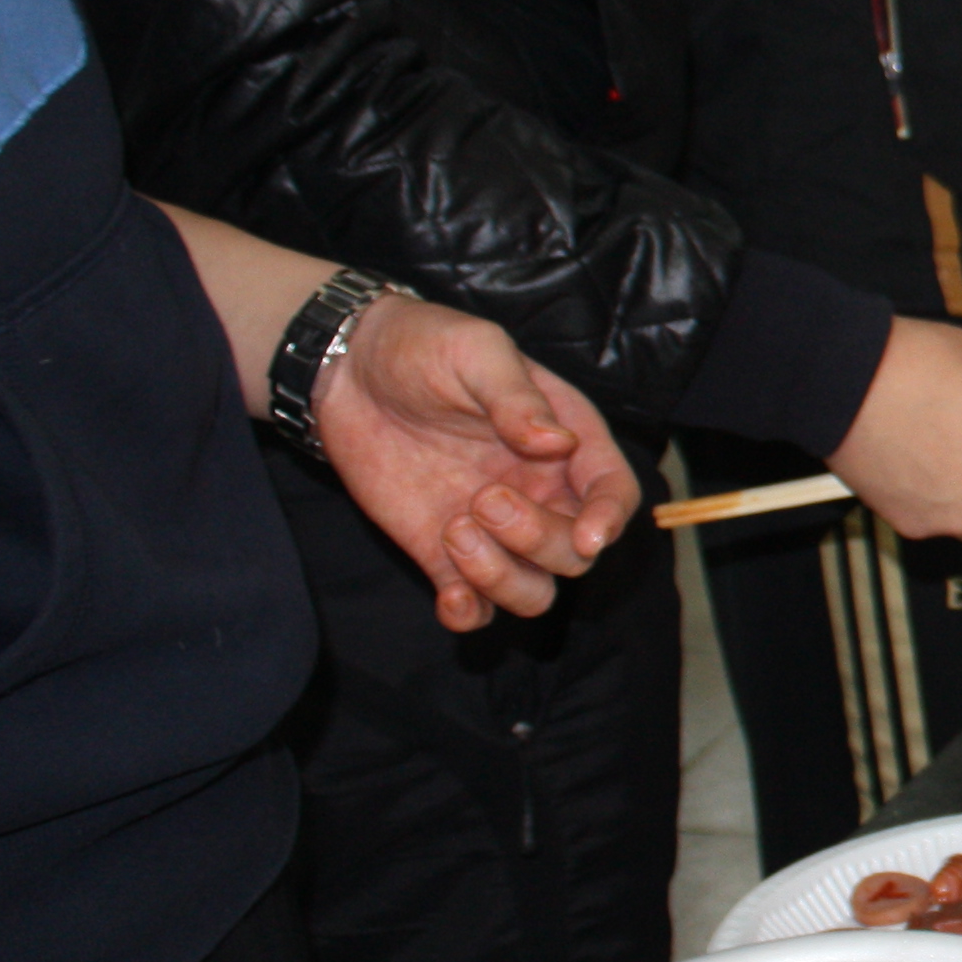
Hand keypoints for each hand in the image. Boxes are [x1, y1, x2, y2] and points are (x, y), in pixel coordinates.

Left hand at [311, 294, 638, 630]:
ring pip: (533, 590)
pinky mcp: (444, 553)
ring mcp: (493, 528)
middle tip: (484, 498)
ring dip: (503, 579)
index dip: (609, 518)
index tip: (587, 534)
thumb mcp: (475, 351)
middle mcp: (539, 491)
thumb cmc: (423, 346)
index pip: (613, 491)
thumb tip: (557, 441)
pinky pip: (475, 608)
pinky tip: (447, 596)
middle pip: (575, 552)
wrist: (348, 369)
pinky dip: (469, 615)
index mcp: (566, 439)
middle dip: (537, 539)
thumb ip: (516, 397)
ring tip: (454, 530)